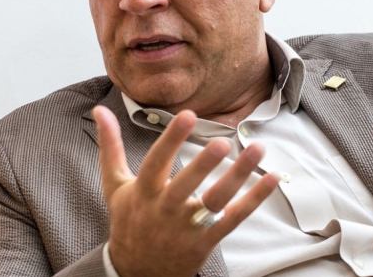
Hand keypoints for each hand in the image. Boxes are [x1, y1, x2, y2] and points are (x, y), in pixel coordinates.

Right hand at [93, 106, 278, 276]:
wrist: (135, 271)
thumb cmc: (129, 220)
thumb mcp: (114, 184)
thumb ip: (110, 146)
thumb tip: (101, 111)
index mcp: (144, 192)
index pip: (156, 162)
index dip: (171, 140)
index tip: (187, 116)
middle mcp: (165, 209)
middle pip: (186, 186)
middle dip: (203, 165)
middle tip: (221, 142)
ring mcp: (188, 227)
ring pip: (216, 201)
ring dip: (239, 176)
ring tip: (257, 149)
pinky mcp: (207, 240)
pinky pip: (234, 218)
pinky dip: (254, 199)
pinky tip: (271, 177)